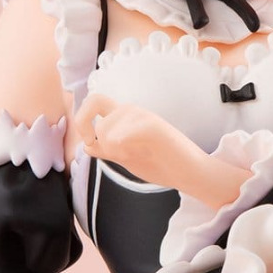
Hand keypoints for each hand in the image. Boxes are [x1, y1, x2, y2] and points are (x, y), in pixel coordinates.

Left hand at [74, 94, 249, 207]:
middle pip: (94, 101)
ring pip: (105, 127)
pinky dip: (122, 144)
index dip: (82, 118)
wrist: (190, 172)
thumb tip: (87, 145)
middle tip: (106, 148)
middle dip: (91, 129)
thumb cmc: (161, 164)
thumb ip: (108, 149)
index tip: (90, 142)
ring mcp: (144, 117)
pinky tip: (135, 153)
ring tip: (132, 155)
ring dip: (111, 147)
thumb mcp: (126, 156)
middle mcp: (133, 111)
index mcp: (126, 117)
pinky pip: (124, 132)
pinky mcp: (154, 127)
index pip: (94, 100)